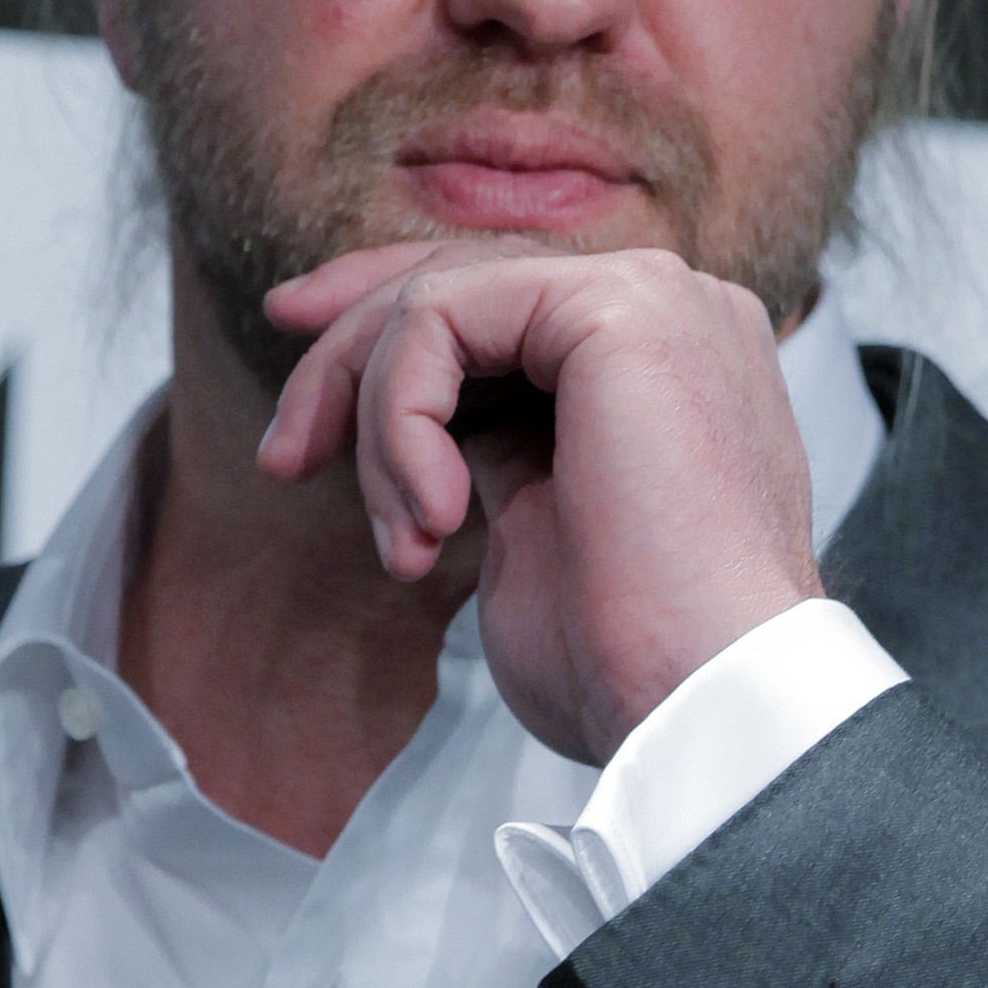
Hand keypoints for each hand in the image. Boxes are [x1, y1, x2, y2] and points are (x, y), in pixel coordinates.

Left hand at [258, 241, 823, 764]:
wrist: (701, 708)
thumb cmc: (628, 656)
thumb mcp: (538, 524)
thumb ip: (496, 443)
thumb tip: (426, 414)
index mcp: (663, 357)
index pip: (501, 300)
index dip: (387, 327)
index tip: (307, 404)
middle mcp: (671, 305)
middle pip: (462, 279)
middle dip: (350, 357)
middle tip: (286, 454)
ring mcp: (654, 296)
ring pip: (440, 297)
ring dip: (379, 422)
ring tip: (400, 542)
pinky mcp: (620, 306)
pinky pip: (442, 316)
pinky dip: (401, 416)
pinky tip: (429, 517)